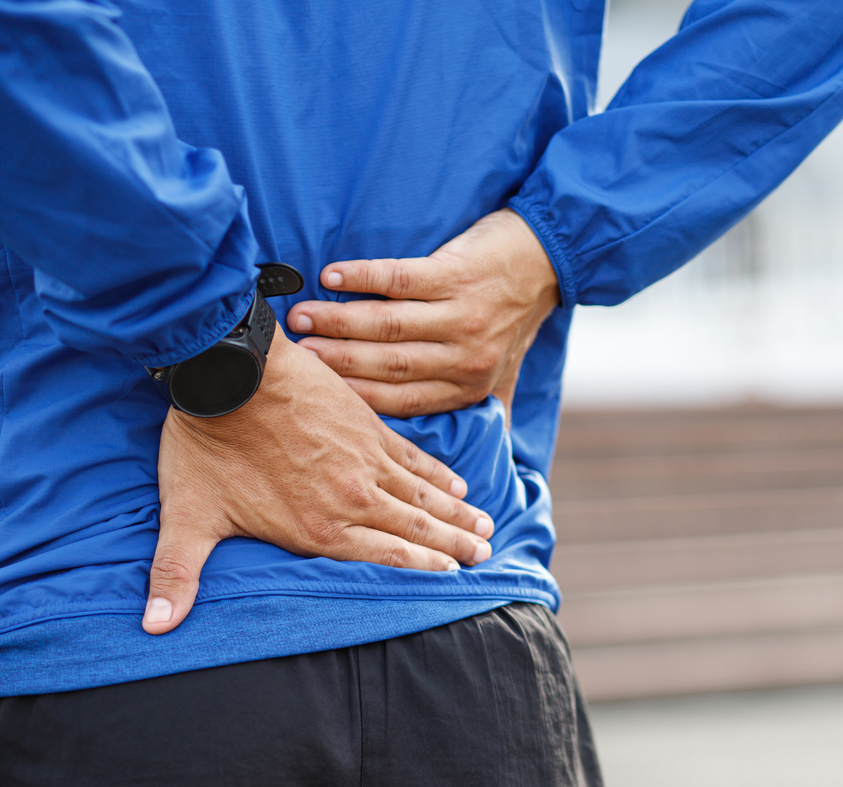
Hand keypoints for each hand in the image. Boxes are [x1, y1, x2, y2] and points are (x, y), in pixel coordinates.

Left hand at [143, 332, 494, 634]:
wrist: (229, 372)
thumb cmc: (207, 446)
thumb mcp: (187, 516)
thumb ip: (177, 575)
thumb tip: (152, 627)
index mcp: (318, 530)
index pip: (386, 557)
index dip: (424, 569)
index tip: (455, 578)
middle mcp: (352, 500)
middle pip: (416, 530)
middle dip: (453, 546)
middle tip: (485, 555)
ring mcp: (365, 461)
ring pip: (422, 496)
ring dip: (456, 514)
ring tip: (485, 527)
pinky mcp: (367, 426)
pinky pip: (414, 457)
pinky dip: (438, 474)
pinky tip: (457, 484)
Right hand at [287, 208, 559, 417]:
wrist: (545, 261)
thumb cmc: (512, 318)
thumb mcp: (501, 374)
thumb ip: (476, 410)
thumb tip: (460, 470)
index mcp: (467, 387)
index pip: (401, 401)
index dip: (355, 400)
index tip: (315, 399)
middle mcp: (466, 356)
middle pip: (388, 365)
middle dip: (336, 363)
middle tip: (297, 359)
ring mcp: (462, 314)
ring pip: (390, 325)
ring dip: (340, 321)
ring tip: (301, 318)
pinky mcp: (457, 274)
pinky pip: (401, 278)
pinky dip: (363, 277)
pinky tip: (332, 277)